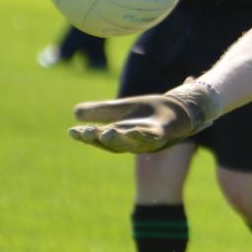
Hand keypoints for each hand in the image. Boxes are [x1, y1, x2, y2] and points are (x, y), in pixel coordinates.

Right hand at [69, 81, 221, 153]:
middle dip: (100, 139)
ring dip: (119, 138)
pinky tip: (132, 130)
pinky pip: (152, 137)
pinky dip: (142, 135)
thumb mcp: (121, 109)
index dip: (86, 137)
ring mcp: (149, 139)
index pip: (100, 139)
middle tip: (88, 132)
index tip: (72, 132)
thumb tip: (74, 111)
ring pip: (132, 143)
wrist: (179, 108)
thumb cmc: (149, 111)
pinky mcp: (164, 134)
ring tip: (106, 131)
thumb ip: (100, 110)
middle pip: (114, 144)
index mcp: (121, 135)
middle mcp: (133, 141)